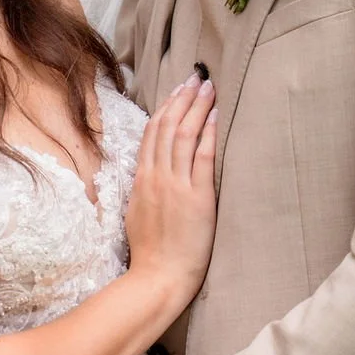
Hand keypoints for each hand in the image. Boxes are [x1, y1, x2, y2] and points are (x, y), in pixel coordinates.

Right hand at [126, 73, 216, 306]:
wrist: (157, 278)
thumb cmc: (151, 253)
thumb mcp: (138, 214)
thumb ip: (145, 190)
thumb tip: (149, 174)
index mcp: (142, 180)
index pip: (153, 134)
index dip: (166, 108)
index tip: (177, 90)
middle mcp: (157, 177)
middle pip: (168, 127)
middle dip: (183, 99)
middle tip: (196, 77)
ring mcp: (176, 186)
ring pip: (184, 135)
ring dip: (197, 108)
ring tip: (208, 87)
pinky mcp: (197, 198)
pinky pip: (203, 158)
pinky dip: (209, 134)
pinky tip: (216, 116)